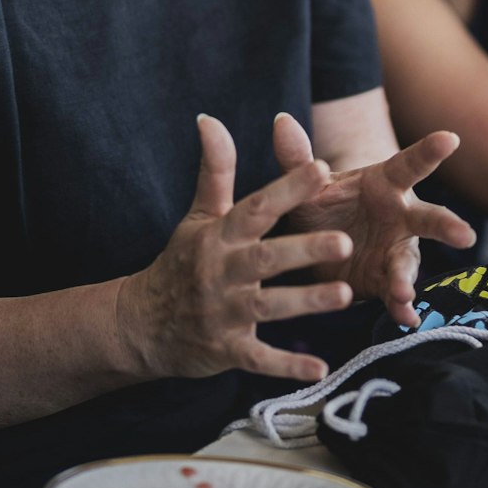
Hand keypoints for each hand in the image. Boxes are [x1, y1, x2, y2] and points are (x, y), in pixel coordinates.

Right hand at [116, 116, 355, 383]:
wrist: (141, 324)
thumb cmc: (182, 263)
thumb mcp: (198, 217)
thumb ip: (215, 171)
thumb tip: (209, 118)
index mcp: (219, 236)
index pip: (256, 207)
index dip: (287, 188)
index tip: (322, 169)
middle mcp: (221, 272)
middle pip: (267, 258)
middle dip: (305, 249)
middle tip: (346, 241)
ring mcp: (223, 312)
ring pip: (268, 306)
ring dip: (306, 303)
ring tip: (346, 295)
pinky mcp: (226, 349)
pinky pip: (259, 359)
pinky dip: (287, 366)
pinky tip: (320, 369)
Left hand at [270, 113, 473, 328]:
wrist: (321, 241)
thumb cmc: (323, 202)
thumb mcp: (309, 184)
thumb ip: (297, 157)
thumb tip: (282, 120)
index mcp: (385, 183)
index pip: (410, 164)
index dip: (429, 151)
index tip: (451, 138)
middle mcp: (400, 216)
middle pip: (429, 219)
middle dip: (446, 226)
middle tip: (465, 235)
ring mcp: (397, 251)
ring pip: (410, 263)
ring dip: (409, 278)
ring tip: (403, 291)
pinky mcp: (385, 281)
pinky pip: (396, 294)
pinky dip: (400, 308)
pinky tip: (405, 319)